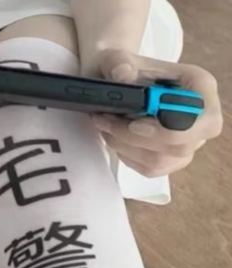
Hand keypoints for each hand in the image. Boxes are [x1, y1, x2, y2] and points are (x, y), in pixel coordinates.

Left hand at [90, 49, 223, 177]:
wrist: (117, 84)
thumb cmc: (125, 70)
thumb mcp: (118, 59)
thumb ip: (119, 62)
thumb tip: (122, 73)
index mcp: (200, 87)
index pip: (204, 120)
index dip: (172, 129)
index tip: (135, 124)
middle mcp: (201, 119)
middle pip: (180, 146)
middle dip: (136, 139)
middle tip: (107, 124)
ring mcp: (186, 143)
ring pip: (160, 160)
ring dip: (125, 147)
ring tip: (104, 127)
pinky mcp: (168, 161)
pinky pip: (148, 168)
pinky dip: (125, 155)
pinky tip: (114, 138)